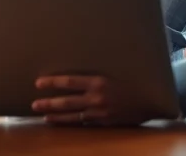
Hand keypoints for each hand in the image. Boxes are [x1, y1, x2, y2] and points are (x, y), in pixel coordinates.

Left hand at [31, 75, 155, 125]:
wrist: (150, 100)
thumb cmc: (131, 81)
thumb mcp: (113, 72)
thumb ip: (95, 72)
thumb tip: (78, 62)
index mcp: (98, 82)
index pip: (69, 81)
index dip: (53, 82)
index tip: (38, 83)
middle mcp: (97, 98)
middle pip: (67, 102)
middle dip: (49, 103)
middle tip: (34, 105)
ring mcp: (100, 112)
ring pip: (73, 116)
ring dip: (56, 116)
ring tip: (43, 116)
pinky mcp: (104, 122)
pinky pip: (84, 123)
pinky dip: (72, 123)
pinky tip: (62, 123)